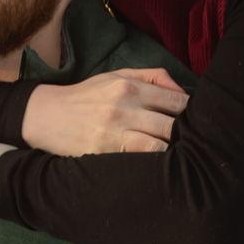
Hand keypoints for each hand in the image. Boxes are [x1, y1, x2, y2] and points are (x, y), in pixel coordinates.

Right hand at [21, 67, 187, 155]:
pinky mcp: (103, 153)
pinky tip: (158, 167)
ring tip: (177, 158)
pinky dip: (152, 164)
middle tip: (192, 145)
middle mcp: (123, 108)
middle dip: (185, 136)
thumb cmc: (87, 96)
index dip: (192, 115)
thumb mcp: (116, 76)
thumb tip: (182, 92)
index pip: (176, 101)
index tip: (196, 124)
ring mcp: (113, 133)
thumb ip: (152, 77)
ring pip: (159, 147)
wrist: (47, 115)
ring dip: (171, 154)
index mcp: (128, 86)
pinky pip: (139, 161)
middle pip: (172, 126)